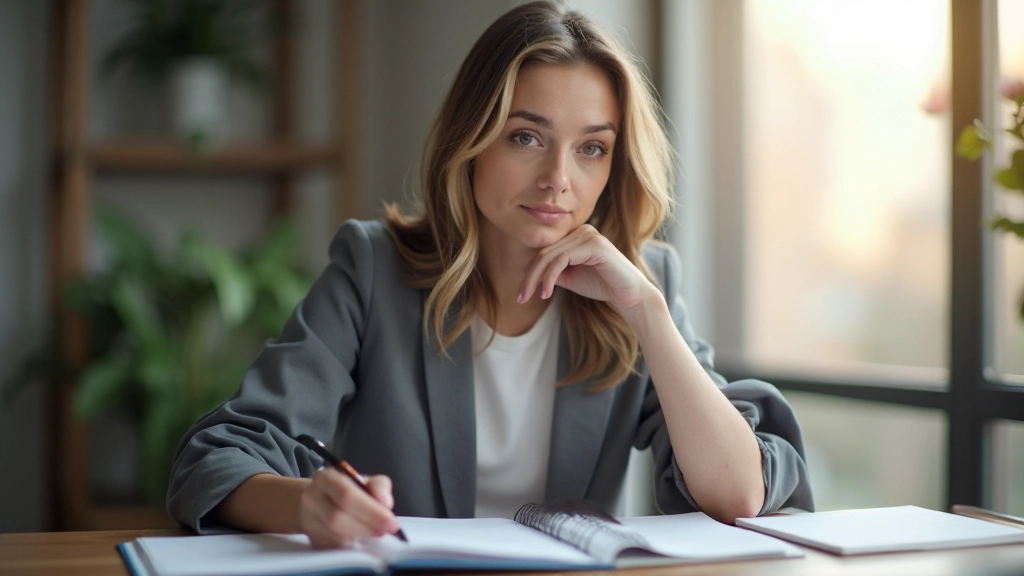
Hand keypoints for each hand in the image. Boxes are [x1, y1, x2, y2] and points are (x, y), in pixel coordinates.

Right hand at [297, 467, 398, 548]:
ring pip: (336, 535)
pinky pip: (334, 546)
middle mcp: (311, 498)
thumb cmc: (346, 490)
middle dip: (367, 526)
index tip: (391, 522)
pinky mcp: (313, 539)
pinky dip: (352, 544)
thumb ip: (379, 487)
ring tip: (376, 532)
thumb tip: (386, 503)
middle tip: (387, 530)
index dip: (370, 511)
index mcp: (325, 478)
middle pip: (338, 518)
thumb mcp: (364, 481)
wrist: (317, 501)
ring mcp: (308, 521)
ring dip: (361, 536)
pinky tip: (361, 537)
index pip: (346, 495)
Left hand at [517, 224, 658, 319]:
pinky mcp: (594, 244)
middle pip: (544, 252)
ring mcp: (588, 235)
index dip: (530, 273)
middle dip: (529, 277)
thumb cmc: (602, 285)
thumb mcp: (571, 277)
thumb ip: (553, 272)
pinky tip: (546, 293)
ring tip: (529, 298)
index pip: (545, 251)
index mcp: (577, 235)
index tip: (521, 295)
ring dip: (536, 279)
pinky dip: (550, 277)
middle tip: (520, 298)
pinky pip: (562, 259)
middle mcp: (582, 230)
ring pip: (550, 256)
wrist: (630, 296)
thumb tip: (531, 274)